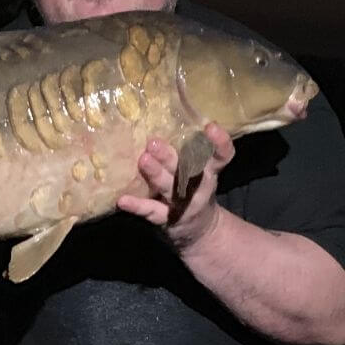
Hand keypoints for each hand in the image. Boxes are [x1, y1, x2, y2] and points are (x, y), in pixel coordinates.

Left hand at [117, 122, 234, 249]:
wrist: (200, 231)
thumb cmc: (194, 188)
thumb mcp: (201, 170)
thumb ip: (189, 148)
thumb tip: (163, 113)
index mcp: (209, 171)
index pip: (221, 156)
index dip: (219, 143)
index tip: (211, 127)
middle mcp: (198, 186)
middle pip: (187, 169)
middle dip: (169, 156)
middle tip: (154, 142)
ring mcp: (183, 204)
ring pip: (168, 187)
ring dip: (155, 174)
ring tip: (143, 160)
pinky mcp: (167, 218)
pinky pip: (151, 211)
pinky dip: (137, 206)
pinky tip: (123, 200)